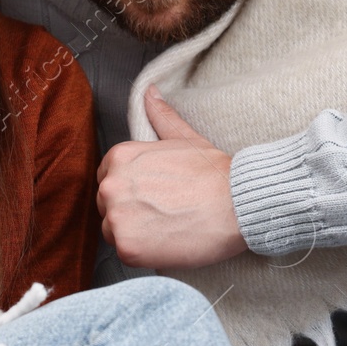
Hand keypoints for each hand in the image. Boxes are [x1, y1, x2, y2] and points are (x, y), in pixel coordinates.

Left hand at [96, 85, 248, 269]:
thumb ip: (161, 116)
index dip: (133, 191)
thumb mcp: (185, 138)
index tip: (155, 196)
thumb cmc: (214, 174)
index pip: (109, 180)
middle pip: (109, 207)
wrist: (237, 204)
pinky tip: (168, 242)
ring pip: (114, 231)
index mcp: (120, 158)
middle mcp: (111, 185)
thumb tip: (150, 92)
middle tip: (165, 214)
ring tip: (168, 228)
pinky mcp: (127, 246)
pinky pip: (126, 253)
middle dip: (132, 212)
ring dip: (136, 234)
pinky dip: (145, 253)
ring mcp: (117, 217)